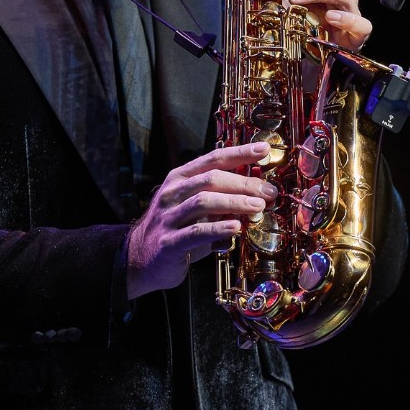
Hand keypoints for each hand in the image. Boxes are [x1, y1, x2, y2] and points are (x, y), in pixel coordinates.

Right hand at [126, 141, 276, 299]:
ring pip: (203, 201)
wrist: (140, 259)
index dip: (239, 153)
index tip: (264, 150)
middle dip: (243, 183)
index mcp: (180, 178)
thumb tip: (259, 189)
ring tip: (258, 206)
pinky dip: (218, 229)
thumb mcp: (196, 208)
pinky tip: (236, 228)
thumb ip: (222, 197)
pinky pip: (196, 232)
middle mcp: (172, 193)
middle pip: (210, 178)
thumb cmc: (177, 229)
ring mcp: (168, 217)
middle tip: (268, 191)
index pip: (212, 159)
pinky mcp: (169, 242)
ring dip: (234, 202)